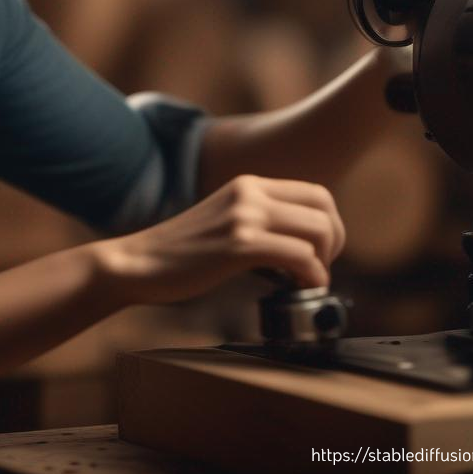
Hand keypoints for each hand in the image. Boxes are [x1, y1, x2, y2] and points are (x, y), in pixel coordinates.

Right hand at [93, 174, 344, 305]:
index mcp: (248, 184)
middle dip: (334, 244)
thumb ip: (258, 220)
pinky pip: (300, 257)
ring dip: (323, 263)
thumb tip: (300, 245)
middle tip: (318, 269)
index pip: (317, 193)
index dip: (329, 225)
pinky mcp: (238, 244)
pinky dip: (311, 277)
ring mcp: (243, 215)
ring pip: (319, 231)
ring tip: (304, 281)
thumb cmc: (181, 253)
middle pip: (325, 208)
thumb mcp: (225, 220)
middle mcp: (249, 192)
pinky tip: (295, 289)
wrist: (138, 262)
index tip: (318, 253)